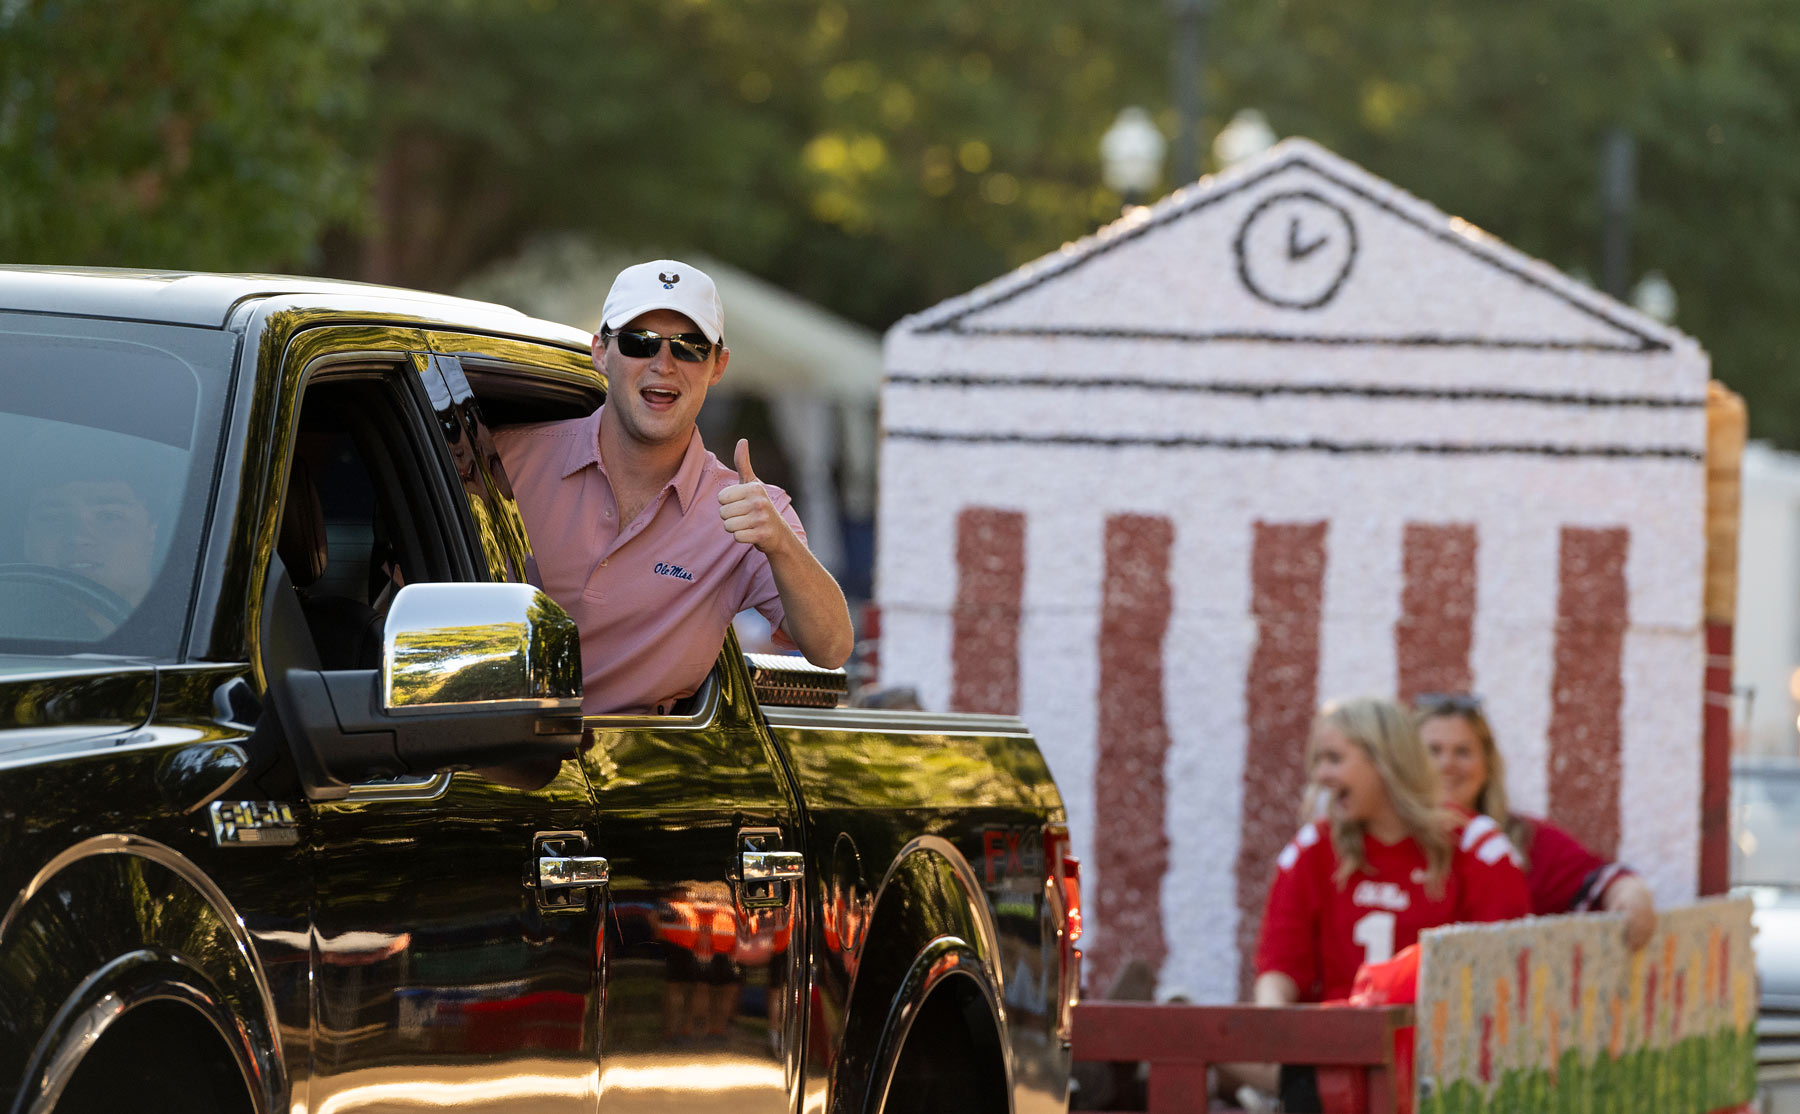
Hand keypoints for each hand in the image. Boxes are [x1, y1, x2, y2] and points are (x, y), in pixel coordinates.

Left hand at [719, 439, 794, 554]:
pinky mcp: (762, 535)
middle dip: (730, 517)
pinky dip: (741, 537)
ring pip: (728, 525)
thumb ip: (743, 463)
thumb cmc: (759, 505)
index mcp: (753, 487)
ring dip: (735, 528)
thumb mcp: (752, 483)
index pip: (721, 498)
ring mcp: (761, 519)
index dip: (727, 503)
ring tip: (747, 524)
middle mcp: (759, 501)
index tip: (740, 503)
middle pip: (723, 513)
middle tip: (744, 516)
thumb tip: (742, 440)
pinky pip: (737, 537)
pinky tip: (751, 533)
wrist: (778, 533)